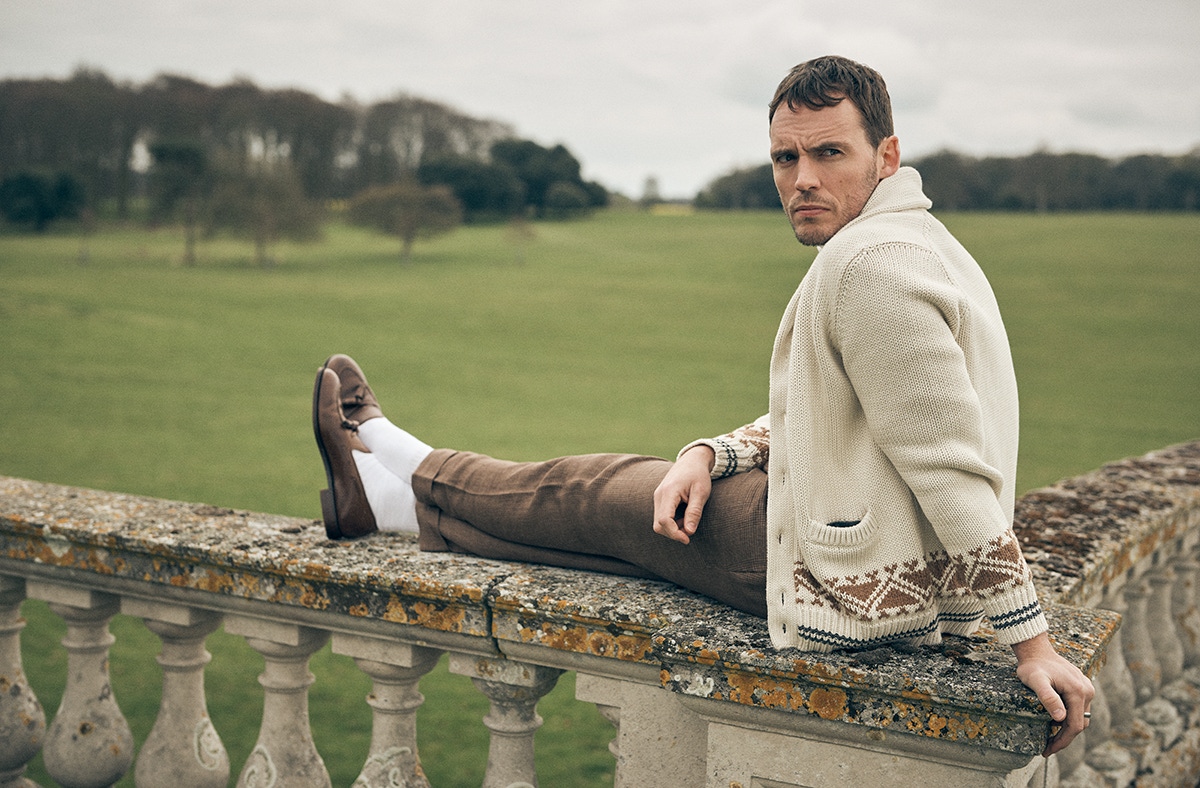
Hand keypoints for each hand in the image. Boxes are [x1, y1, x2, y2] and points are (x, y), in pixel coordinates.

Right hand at [652, 446, 714, 544]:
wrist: (691, 460)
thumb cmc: (698, 475)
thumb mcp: (701, 493)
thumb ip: (694, 512)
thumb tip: (689, 532)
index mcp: (669, 492)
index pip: (664, 520)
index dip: (675, 533)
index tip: (687, 539)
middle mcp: (659, 495)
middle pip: (658, 524)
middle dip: (673, 533)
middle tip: (690, 530)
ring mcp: (657, 497)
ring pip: (658, 522)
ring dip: (673, 528)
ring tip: (689, 520)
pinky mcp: (659, 499)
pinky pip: (661, 516)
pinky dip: (672, 522)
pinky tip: (684, 516)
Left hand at [1012, 632, 1095, 756]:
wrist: (1036, 651)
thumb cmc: (1033, 666)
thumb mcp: (1035, 681)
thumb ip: (1047, 697)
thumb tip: (1060, 718)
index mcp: (1078, 692)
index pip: (1074, 725)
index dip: (1062, 741)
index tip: (1048, 750)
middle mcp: (1087, 691)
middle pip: (1079, 724)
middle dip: (1064, 738)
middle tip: (1047, 748)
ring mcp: (1086, 689)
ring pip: (1080, 718)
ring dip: (1066, 730)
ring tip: (1049, 738)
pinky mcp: (1082, 688)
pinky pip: (1078, 709)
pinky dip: (1068, 719)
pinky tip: (1053, 723)